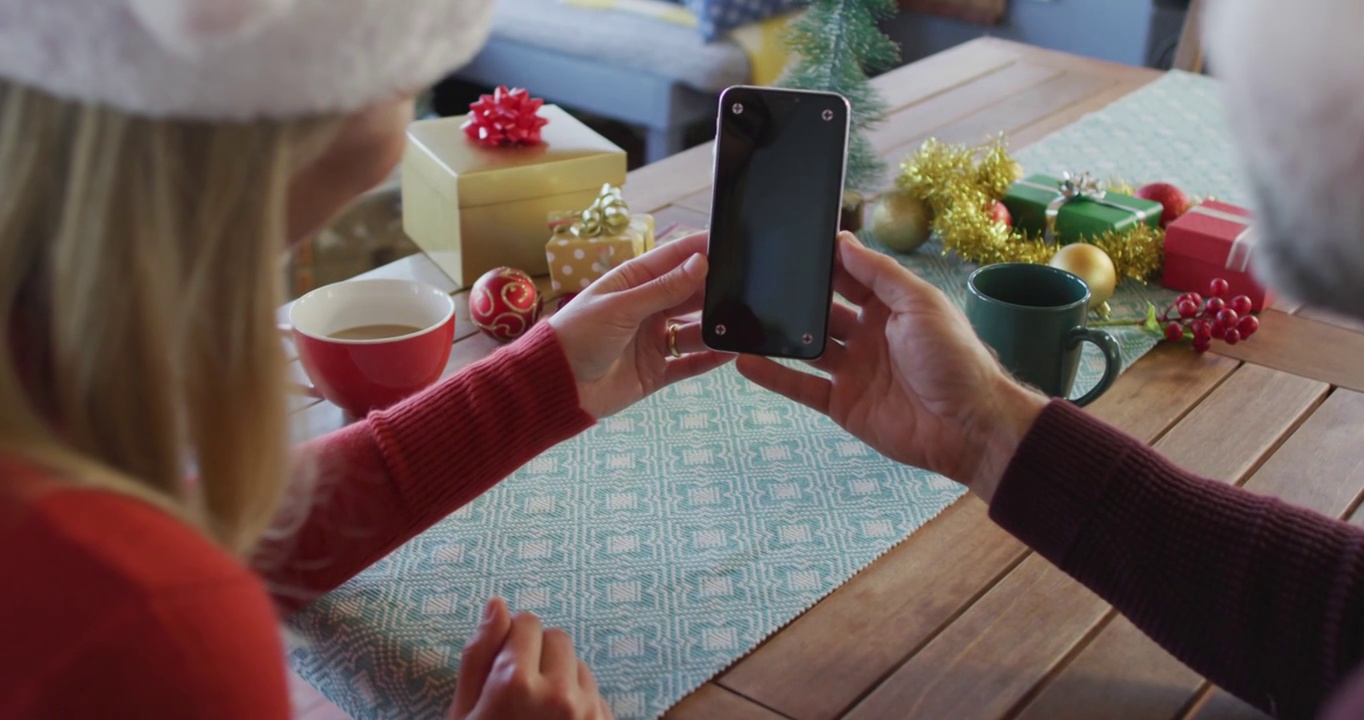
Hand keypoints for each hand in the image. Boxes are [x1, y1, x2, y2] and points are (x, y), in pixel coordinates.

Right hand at [448, 598, 611, 719]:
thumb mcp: (464, 714)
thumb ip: (479, 656)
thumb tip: (496, 603)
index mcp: (515, 684)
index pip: (527, 623)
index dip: (512, 641)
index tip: (503, 664)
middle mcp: (559, 693)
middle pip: (558, 638)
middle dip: (538, 655)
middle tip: (519, 691)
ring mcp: (589, 713)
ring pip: (580, 666)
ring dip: (561, 679)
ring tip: (537, 716)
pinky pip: (596, 694)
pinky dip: (579, 703)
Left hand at [549, 232, 732, 418]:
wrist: (556, 386)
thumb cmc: (578, 336)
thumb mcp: (621, 307)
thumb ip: (664, 289)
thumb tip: (701, 263)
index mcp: (632, 283)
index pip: (672, 260)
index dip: (700, 251)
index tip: (730, 241)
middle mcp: (646, 309)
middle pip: (688, 294)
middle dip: (714, 290)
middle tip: (746, 284)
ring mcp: (652, 341)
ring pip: (694, 330)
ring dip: (715, 325)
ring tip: (744, 319)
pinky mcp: (656, 371)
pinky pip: (689, 363)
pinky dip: (710, 358)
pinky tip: (733, 350)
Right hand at [736, 232, 1048, 500]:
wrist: (968, 426)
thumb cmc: (955, 359)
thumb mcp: (920, 304)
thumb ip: (880, 274)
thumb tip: (844, 242)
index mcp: (890, 306)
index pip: (849, 277)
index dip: (824, 262)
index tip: (791, 244)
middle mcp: (868, 335)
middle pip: (822, 310)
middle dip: (794, 296)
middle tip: (757, 278)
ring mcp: (853, 370)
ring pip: (806, 347)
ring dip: (777, 335)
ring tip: (741, 317)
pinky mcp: (842, 404)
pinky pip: (801, 387)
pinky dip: (774, 375)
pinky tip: (745, 361)